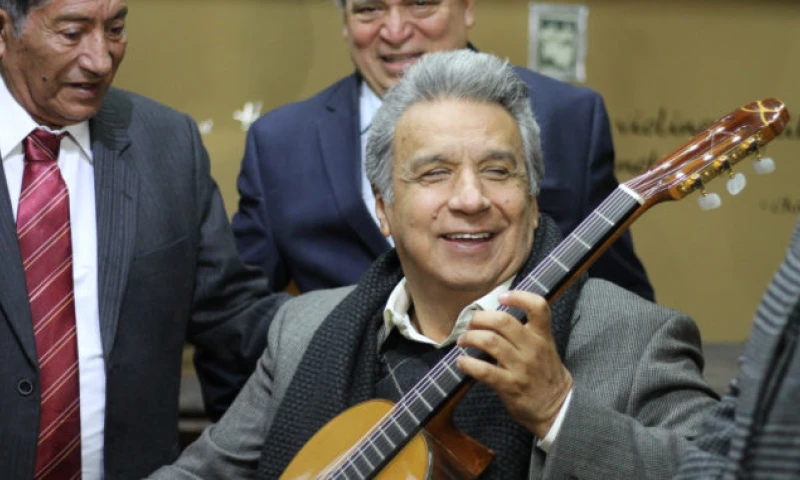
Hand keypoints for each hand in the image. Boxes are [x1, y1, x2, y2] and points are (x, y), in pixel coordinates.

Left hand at [456, 290, 572, 437]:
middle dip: (480, 318)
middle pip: (503, 321)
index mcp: (542, 336)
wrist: (557, 408)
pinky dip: (468, 364)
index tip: (501, 297)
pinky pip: (484, 371)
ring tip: (463, 340)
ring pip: (490, 342)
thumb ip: (525, 332)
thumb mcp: (544, 347)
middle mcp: (533, 348)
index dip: (519, 296)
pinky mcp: (510, 386)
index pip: (538, 307)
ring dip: (470, 338)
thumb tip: (492, 318)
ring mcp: (522, 367)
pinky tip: (461, 362)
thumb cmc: (545, 374)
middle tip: (470, 323)